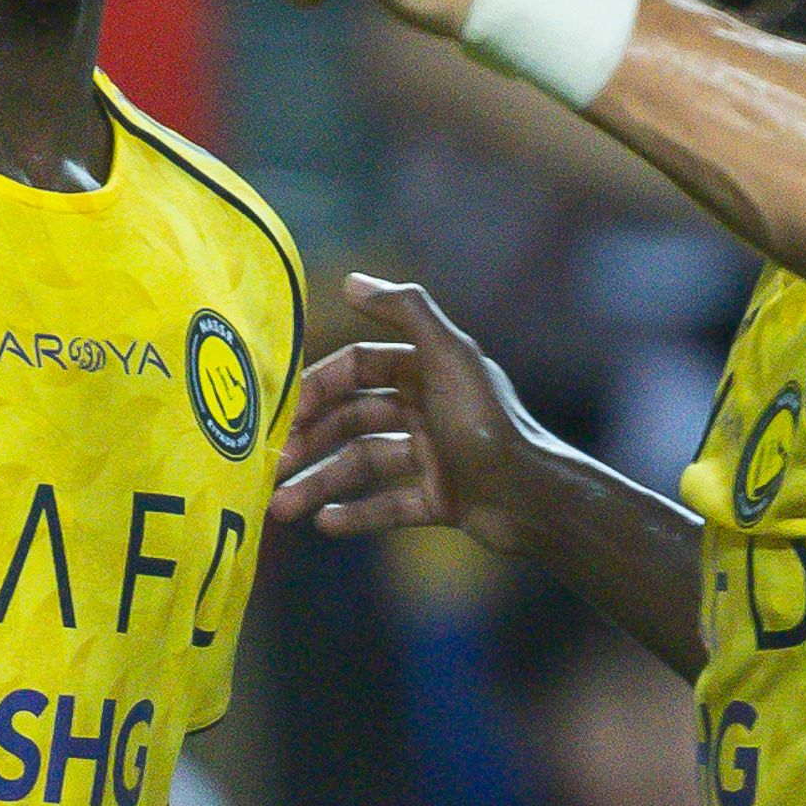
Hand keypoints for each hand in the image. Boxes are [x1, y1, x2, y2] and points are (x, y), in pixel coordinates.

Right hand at [273, 273, 550, 548]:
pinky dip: (356, 514)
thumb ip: (406, 310)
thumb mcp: (450, 356)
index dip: (319, 385)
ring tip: (283, 507)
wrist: (534, 498)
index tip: (283, 411)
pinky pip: (387, 505)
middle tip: (272, 464)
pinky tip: (324, 524)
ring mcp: (433, 456)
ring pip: (363, 465)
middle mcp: (428, 408)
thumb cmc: (489, 423)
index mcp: (429, 370)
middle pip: (353, 419)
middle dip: (310, 441)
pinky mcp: (440, 498)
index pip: (358, 367)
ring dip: (321, 483)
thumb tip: (349, 281)